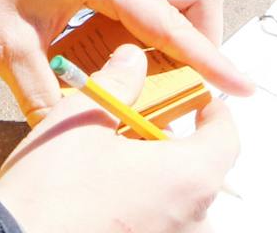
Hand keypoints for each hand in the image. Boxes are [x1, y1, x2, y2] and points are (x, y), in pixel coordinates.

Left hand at [0, 0, 254, 123]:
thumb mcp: (6, 45)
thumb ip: (43, 93)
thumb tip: (70, 134)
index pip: (171, 22)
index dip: (208, 58)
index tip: (240, 86)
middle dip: (203, 39)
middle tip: (182, 84)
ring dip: (182, 30)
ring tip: (155, 74)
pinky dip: (158, 22)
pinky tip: (127, 52)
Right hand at [0, 45, 239, 232]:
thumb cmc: (50, 195)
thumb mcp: (82, 121)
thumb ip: (117, 83)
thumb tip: (132, 60)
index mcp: (189, 177)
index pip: (226, 136)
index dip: (211, 111)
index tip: (194, 100)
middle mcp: (191, 218)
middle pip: (199, 169)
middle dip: (171, 144)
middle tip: (137, 125)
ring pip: (175, 200)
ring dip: (153, 177)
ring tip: (112, 159)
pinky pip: (156, 222)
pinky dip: (140, 205)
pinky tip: (102, 194)